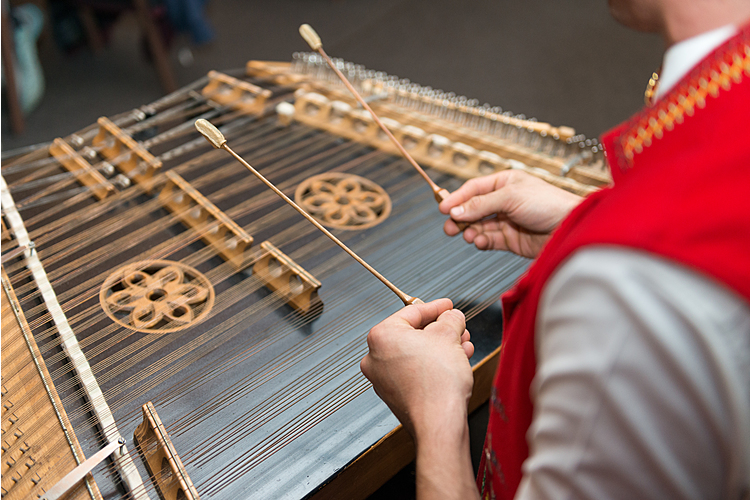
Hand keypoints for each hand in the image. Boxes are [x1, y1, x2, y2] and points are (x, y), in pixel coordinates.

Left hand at [360, 298, 473, 439]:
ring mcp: (383, 380)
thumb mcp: (449, 335)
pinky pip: (415, 372)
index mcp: (381, 336)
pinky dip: (434, 365)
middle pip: (413, 334)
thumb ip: (450, 319)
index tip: (447, 306)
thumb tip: (452, 317)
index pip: (412, 312)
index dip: (436, 307)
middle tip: (457, 327)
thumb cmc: (437, 382)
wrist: (439, 423)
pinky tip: (454, 362)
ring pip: (416, 354)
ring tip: (462, 345)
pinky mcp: (396, 396)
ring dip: (441, 348)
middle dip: (440, 330)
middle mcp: (376, 358)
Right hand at [439, 170, 582, 257]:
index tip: (442, 207)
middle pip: (473, 209)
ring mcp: (507, 221)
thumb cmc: (550, 204)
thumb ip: (481, 205)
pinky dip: (481, 241)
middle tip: (449, 226)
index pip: (474, 189)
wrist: (569, 228)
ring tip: (466, 235)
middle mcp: (504, 201)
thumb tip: (456, 210)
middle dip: (460, 217)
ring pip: (479, 226)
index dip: (457, 198)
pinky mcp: (510, 239)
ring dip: (470, 231)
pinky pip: (488, 240)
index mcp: (505, 183)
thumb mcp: (510, 197)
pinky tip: (479, 241)